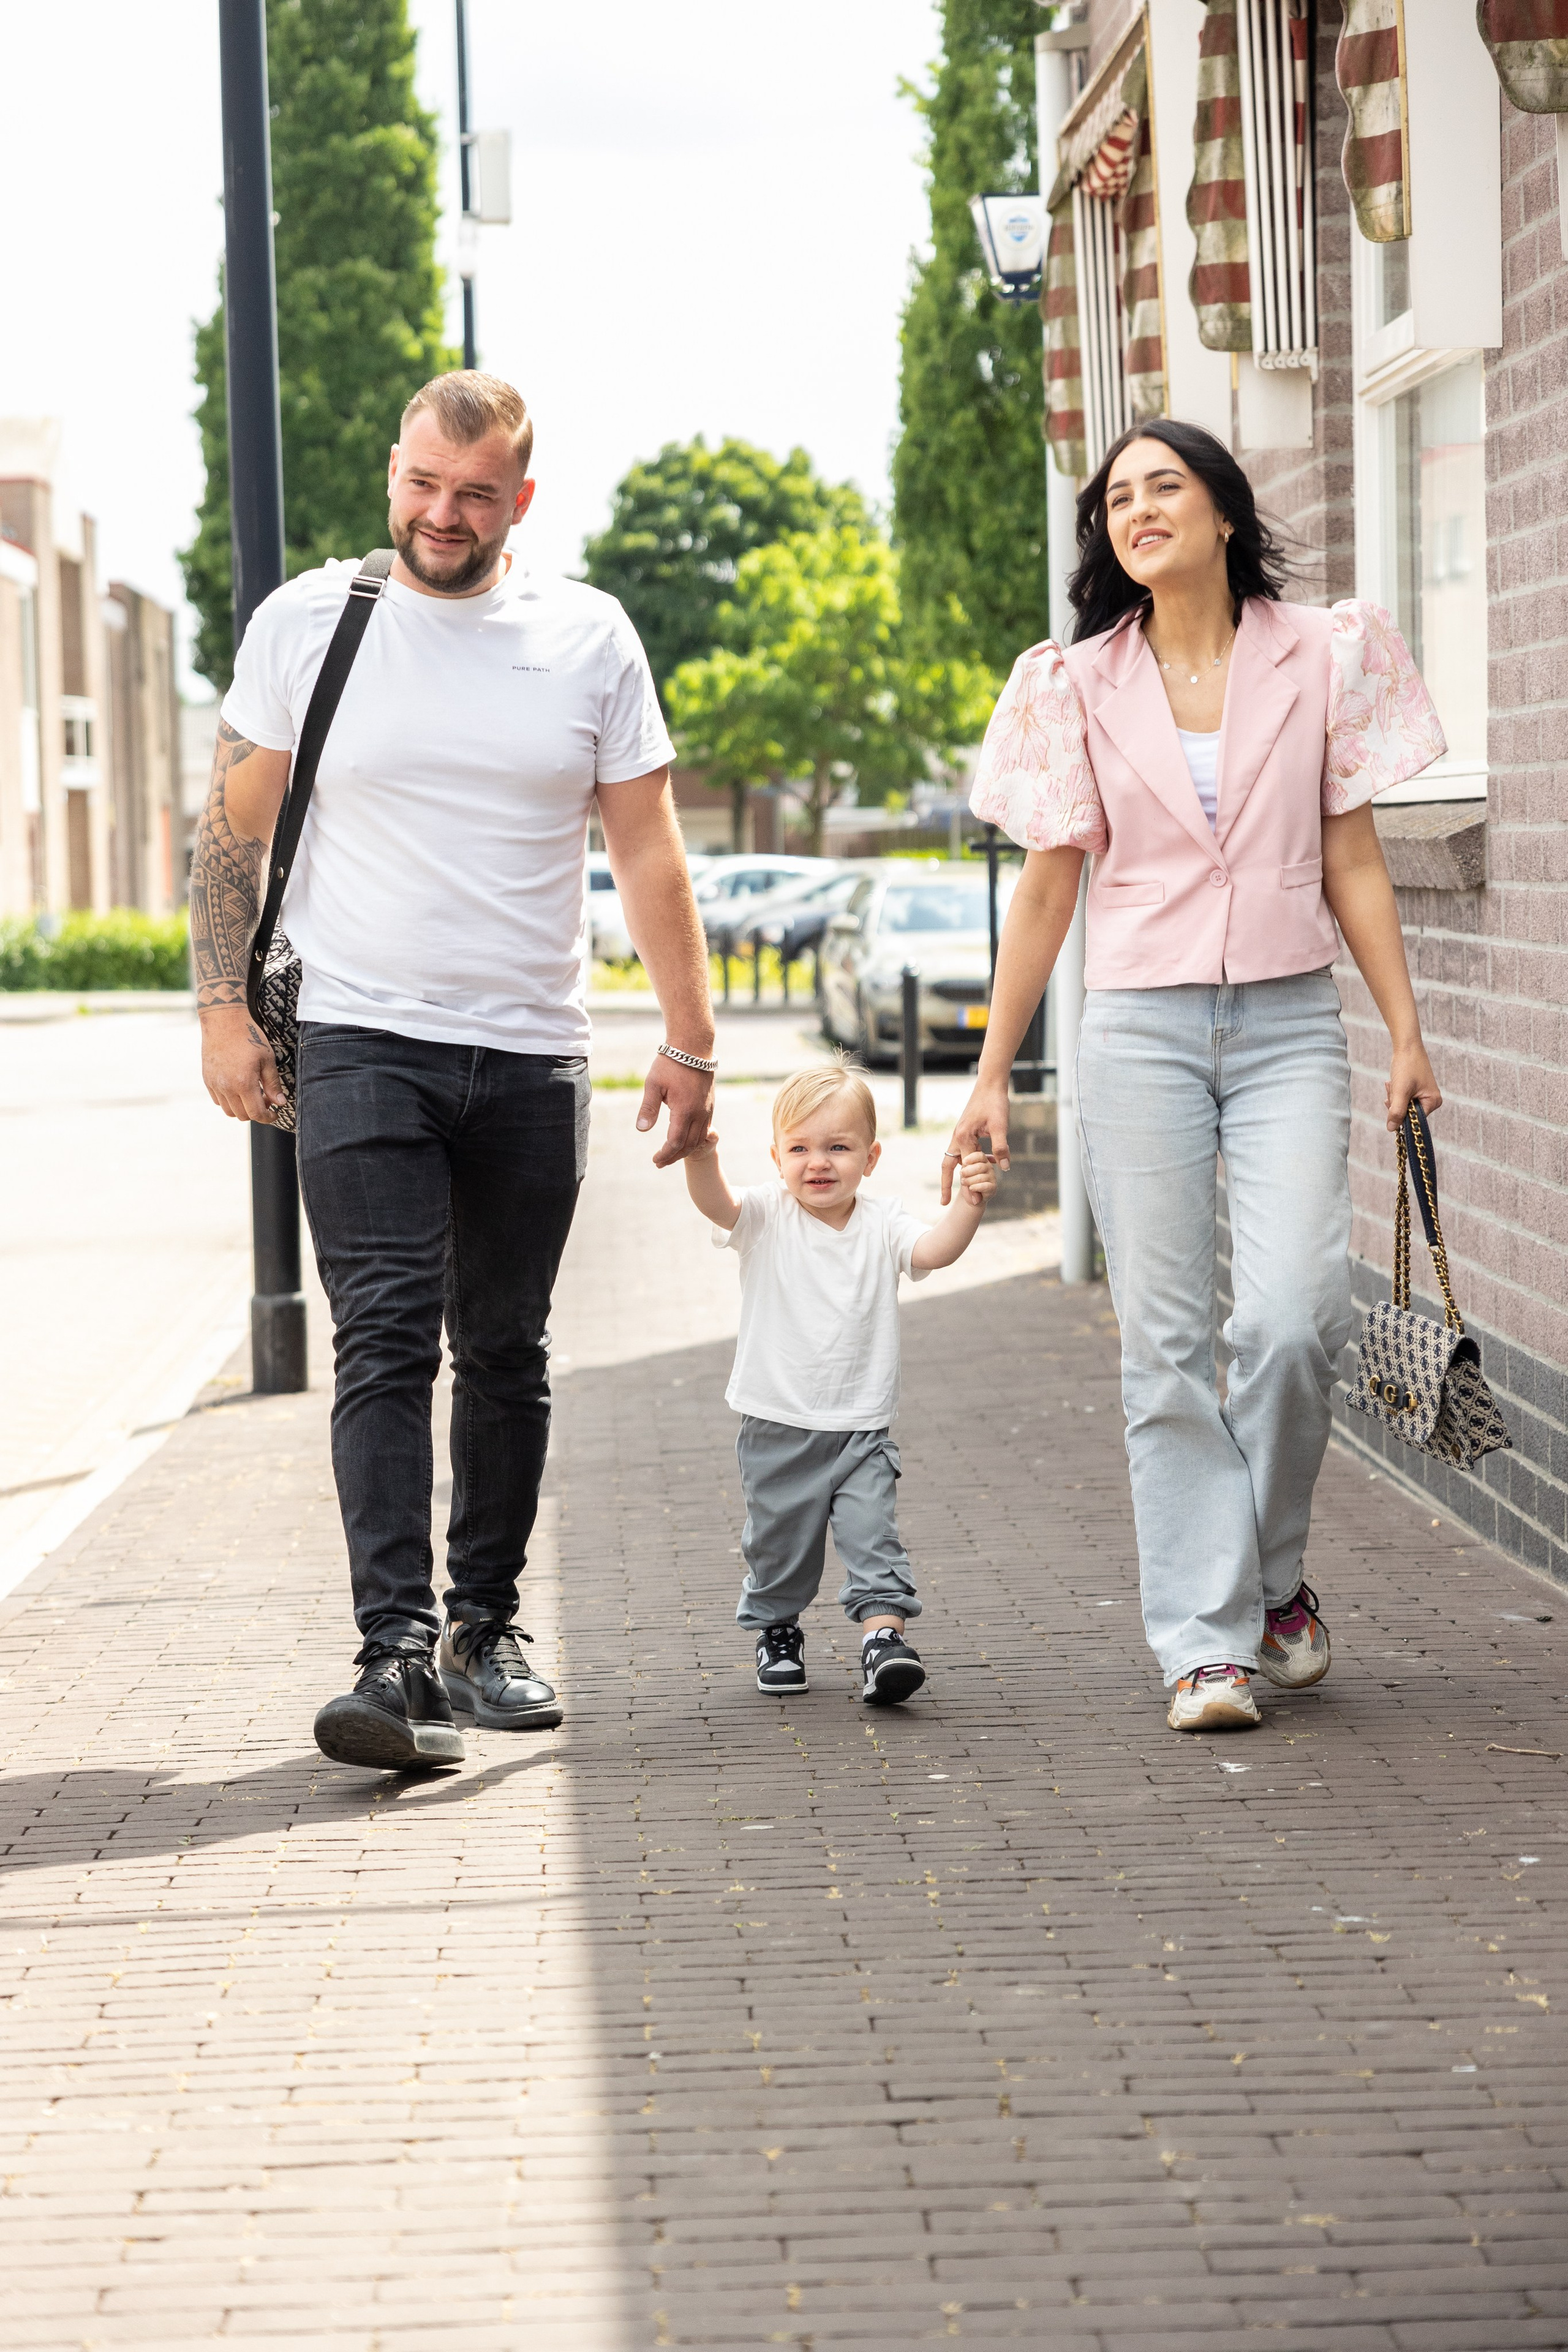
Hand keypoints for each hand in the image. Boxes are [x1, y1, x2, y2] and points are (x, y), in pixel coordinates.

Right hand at [200, 1004, 283, 1122]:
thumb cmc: (249, 1037)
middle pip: (242, 1115)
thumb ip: (273, 1084)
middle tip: (266, 1099)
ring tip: (252, 1093)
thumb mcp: (267, 1059)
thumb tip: (280, 1103)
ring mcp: (214, 1084)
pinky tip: (238, 1088)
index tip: (275, 1113)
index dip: (268, 1117)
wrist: (223, 1021)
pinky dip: (229, 1101)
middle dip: (256, 1112)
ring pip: (228, 1111)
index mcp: (243, 1083)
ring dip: (242, 1108)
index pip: (256, 1113)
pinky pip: (218, 1100)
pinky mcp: (207, 1079)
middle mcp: (226, 1087)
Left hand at [636, 1053, 715, 1167]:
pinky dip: (694, 1140)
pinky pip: (705, 1129)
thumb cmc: (671, 1063)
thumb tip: (642, 1130)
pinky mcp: (710, 1105)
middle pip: (689, 1145)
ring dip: (685, 1150)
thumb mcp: (653, 1084)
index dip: (665, 1154)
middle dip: (674, 1157)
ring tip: (671, 1155)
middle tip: (660, 1163)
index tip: (655, 1160)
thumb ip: (648, 1109)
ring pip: (699, 1139)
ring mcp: (707, 1110)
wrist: (694, 1047)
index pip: (675, 1142)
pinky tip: (684, 1140)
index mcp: (684, 1111)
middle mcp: (699, 1113)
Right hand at [942, 1075, 1010, 1202]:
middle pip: (948, 1166)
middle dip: (946, 1185)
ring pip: (955, 1159)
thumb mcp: (1000, 1126)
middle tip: (944, 1203)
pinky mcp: (966, 1131)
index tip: (976, 1201)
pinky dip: (970, 1161)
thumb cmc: (995, 1102)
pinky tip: (985, 1165)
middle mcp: (958, 1137)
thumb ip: (1001, 1147)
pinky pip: (964, 1151)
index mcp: (964, 1137)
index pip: (965, 1168)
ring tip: (964, 1190)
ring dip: (959, 1174)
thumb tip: (1005, 1168)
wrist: (990, 1084)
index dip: (971, 1186)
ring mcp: (960, 1134)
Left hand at [957, 1150, 996, 1208]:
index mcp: (982, 1160)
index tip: (964, 1162)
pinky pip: (984, 1186)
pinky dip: (975, 1187)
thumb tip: (965, 1162)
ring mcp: (992, 1177)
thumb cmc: (967, 1179)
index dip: (971, 1158)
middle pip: (980, 1167)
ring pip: (980, 1177)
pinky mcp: (993, 1187)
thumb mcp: (964, 1170)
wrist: (970, 1195)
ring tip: (964, 1182)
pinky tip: (971, 1188)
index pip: (980, 1155)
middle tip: (961, 1174)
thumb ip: (965, 1165)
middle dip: (968, 1171)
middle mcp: (989, 1167)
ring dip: (969, 1180)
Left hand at [1385, 1041, 1440, 1131]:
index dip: (1400, 1113)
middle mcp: (1431, 1101)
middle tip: (1393, 1087)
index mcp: (1433, 1102)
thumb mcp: (1400, 1091)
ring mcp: (1424, 1095)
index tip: (1393, 1100)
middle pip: (1407, 1113)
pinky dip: (1395, 1092)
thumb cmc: (1406, 1066)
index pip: (1413, 1120)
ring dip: (1394, 1096)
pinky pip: (1402, 1098)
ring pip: (1402, 1105)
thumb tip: (1391, 1129)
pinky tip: (1392, 1082)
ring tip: (1392, 1083)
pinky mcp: (1416, 1090)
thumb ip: (1396, 1111)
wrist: (1406, 1045)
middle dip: (1395, 1102)